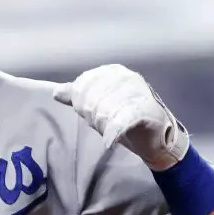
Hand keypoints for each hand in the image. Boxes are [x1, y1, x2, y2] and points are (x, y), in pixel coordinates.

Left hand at [53, 63, 188, 170]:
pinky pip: (120, 122)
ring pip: (103, 111)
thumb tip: (56, 93)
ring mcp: (137, 91)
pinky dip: (112, 134)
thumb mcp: (98, 104)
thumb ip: (78, 96)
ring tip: (111, 130)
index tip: (90, 114)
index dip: (81, 104)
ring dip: (103, 126)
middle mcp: (126, 77)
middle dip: (92, 117)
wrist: (157, 136)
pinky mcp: (145, 110)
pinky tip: (108, 142)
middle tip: (103, 125)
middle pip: (91, 100)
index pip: (82, 86)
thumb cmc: (124, 116)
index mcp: (112, 72)